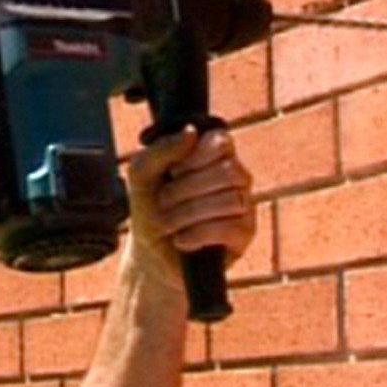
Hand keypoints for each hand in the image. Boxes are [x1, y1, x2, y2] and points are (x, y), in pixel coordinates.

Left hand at [125, 127, 255, 292]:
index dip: (196, 157)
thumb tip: (191, 133)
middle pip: (228, 172)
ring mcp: (244, 204)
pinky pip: (231, 227)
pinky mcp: (244, 234)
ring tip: (169, 224)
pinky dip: (199, 234)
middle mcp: (235, 177)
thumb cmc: (150, 209)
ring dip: (188, 213)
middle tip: (164, 202)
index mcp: (214, 155)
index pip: (222, 142)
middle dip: (186, 190)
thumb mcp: (142, 174)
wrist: (150, 253)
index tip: (173, 171)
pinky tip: (182, 239)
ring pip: (230, 200)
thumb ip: (161, 149)